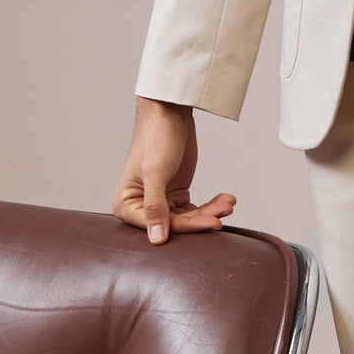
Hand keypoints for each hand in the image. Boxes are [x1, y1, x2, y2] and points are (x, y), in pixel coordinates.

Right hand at [112, 96, 237, 243]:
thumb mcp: (155, 173)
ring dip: (210, 211)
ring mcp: (160, 202)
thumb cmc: (155, 138)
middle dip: (203, 217)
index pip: (159, 225)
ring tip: (228, 202)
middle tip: (225, 210)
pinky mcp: (175, 195)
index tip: (212, 223)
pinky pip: (194, 210)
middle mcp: (140, 207)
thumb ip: (155, 206)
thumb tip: (156, 239)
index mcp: (125, 204)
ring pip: (188, 218)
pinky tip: (225, 200)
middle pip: (176, 224)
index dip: (187, 225)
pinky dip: (211, 206)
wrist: (169, 114)